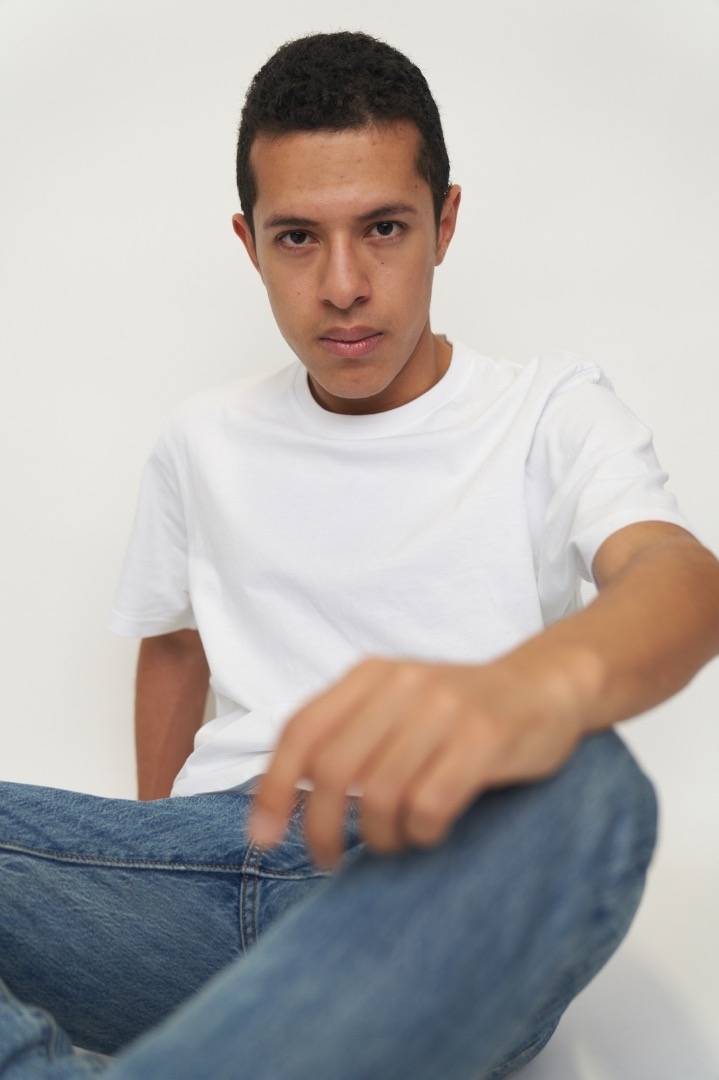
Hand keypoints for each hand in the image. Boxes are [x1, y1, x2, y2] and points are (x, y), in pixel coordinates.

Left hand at [249, 649, 594, 867]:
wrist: (544, 685)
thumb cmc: (461, 709)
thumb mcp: (397, 702)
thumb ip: (347, 734)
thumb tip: (288, 800)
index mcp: (370, 674)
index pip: (301, 731)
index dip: (274, 789)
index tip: (264, 838)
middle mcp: (402, 684)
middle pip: (334, 770)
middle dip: (321, 829)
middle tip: (328, 860)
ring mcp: (445, 709)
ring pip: (381, 796)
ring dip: (380, 838)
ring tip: (395, 841)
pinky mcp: (485, 738)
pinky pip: (429, 806)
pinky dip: (421, 834)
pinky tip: (431, 830)